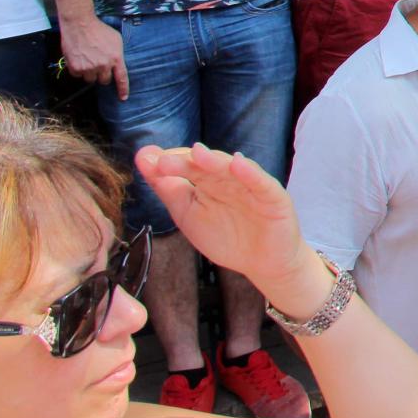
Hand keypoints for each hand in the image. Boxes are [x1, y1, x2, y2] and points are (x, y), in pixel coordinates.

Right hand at [62, 15, 128, 99]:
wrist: (79, 24)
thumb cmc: (99, 30)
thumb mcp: (116, 40)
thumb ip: (117, 55)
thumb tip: (117, 65)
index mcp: (116, 58)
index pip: (121, 78)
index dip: (122, 90)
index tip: (123, 98)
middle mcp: (103, 65)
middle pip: (104, 81)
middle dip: (102, 75)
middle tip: (98, 64)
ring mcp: (89, 67)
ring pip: (90, 80)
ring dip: (89, 73)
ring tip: (88, 59)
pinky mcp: (75, 67)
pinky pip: (78, 75)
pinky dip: (78, 69)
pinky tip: (79, 58)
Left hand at [135, 145, 305, 295]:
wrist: (262, 263)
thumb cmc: (226, 238)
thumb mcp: (187, 213)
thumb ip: (166, 186)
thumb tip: (143, 156)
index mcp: (208, 181)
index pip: (188, 165)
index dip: (170, 162)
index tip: (148, 159)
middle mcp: (229, 179)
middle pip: (207, 166)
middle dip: (186, 162)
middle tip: (163, 162)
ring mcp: (251, 187)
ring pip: (232, 171)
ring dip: (216, 161)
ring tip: (197, 154)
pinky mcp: (274, 198)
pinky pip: (261, 183)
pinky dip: (251, 173)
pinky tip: (237, 164)